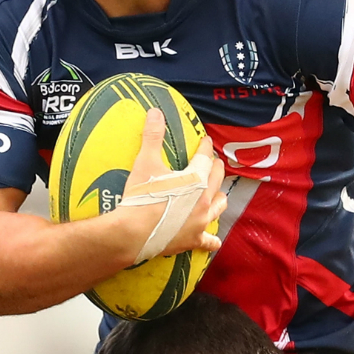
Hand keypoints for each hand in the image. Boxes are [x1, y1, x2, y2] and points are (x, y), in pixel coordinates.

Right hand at [120, 108, 226, 260]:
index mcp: (196, 178)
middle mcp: (205, 199)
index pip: (205, 157)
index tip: (205, 141)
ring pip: (219, 206)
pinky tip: (214, 240)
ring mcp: (201, 221)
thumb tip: (155, 112)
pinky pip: (208, 241)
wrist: (134, 232)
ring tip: (216, 194)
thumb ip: (153, 136)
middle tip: (212, 164)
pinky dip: (211, 239)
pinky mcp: (193, 240)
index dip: (205, 147)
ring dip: (219, 198)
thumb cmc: (141, 196)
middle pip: (218, 179)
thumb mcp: (145, 162)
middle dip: (216, 169)